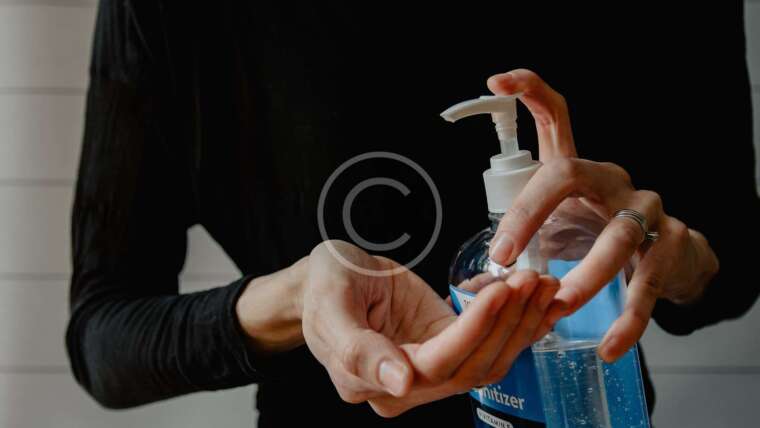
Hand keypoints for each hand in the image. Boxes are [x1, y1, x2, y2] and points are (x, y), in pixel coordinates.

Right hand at [302, 240, 558, 416]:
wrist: (328, 279)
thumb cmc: (322, 288)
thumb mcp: (330, 307)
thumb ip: (357, 349)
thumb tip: (398, 383)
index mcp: (371, 381)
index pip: (437, 364)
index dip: (473, 330)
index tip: (500, 291)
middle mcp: (407, 386)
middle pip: (472, 365)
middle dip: (507, 322)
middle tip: (530, 279)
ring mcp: (430, 368)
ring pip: (488, 358)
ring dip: (521, 323)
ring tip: (543, 283)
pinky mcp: (446, 346)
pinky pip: (490, 344)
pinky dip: (519, 324)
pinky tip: (543, 301)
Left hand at [485, 69, 719, 361]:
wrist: (668, 256)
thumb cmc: (597, 234)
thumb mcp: (558, 225)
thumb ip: (517, 244)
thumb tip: (473, 281)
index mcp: (578, 170)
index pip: (556, 117)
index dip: (529, 92)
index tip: (497, 81)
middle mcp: (611, 179)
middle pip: (569, 174)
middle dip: (532, 214)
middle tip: (506, 258)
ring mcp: (646, 210)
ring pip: (617, 237)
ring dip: (586, 274)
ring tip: (560, 304)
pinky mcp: (671, 247)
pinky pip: (647, 286)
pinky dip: (628, 320)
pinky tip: (608, 344)